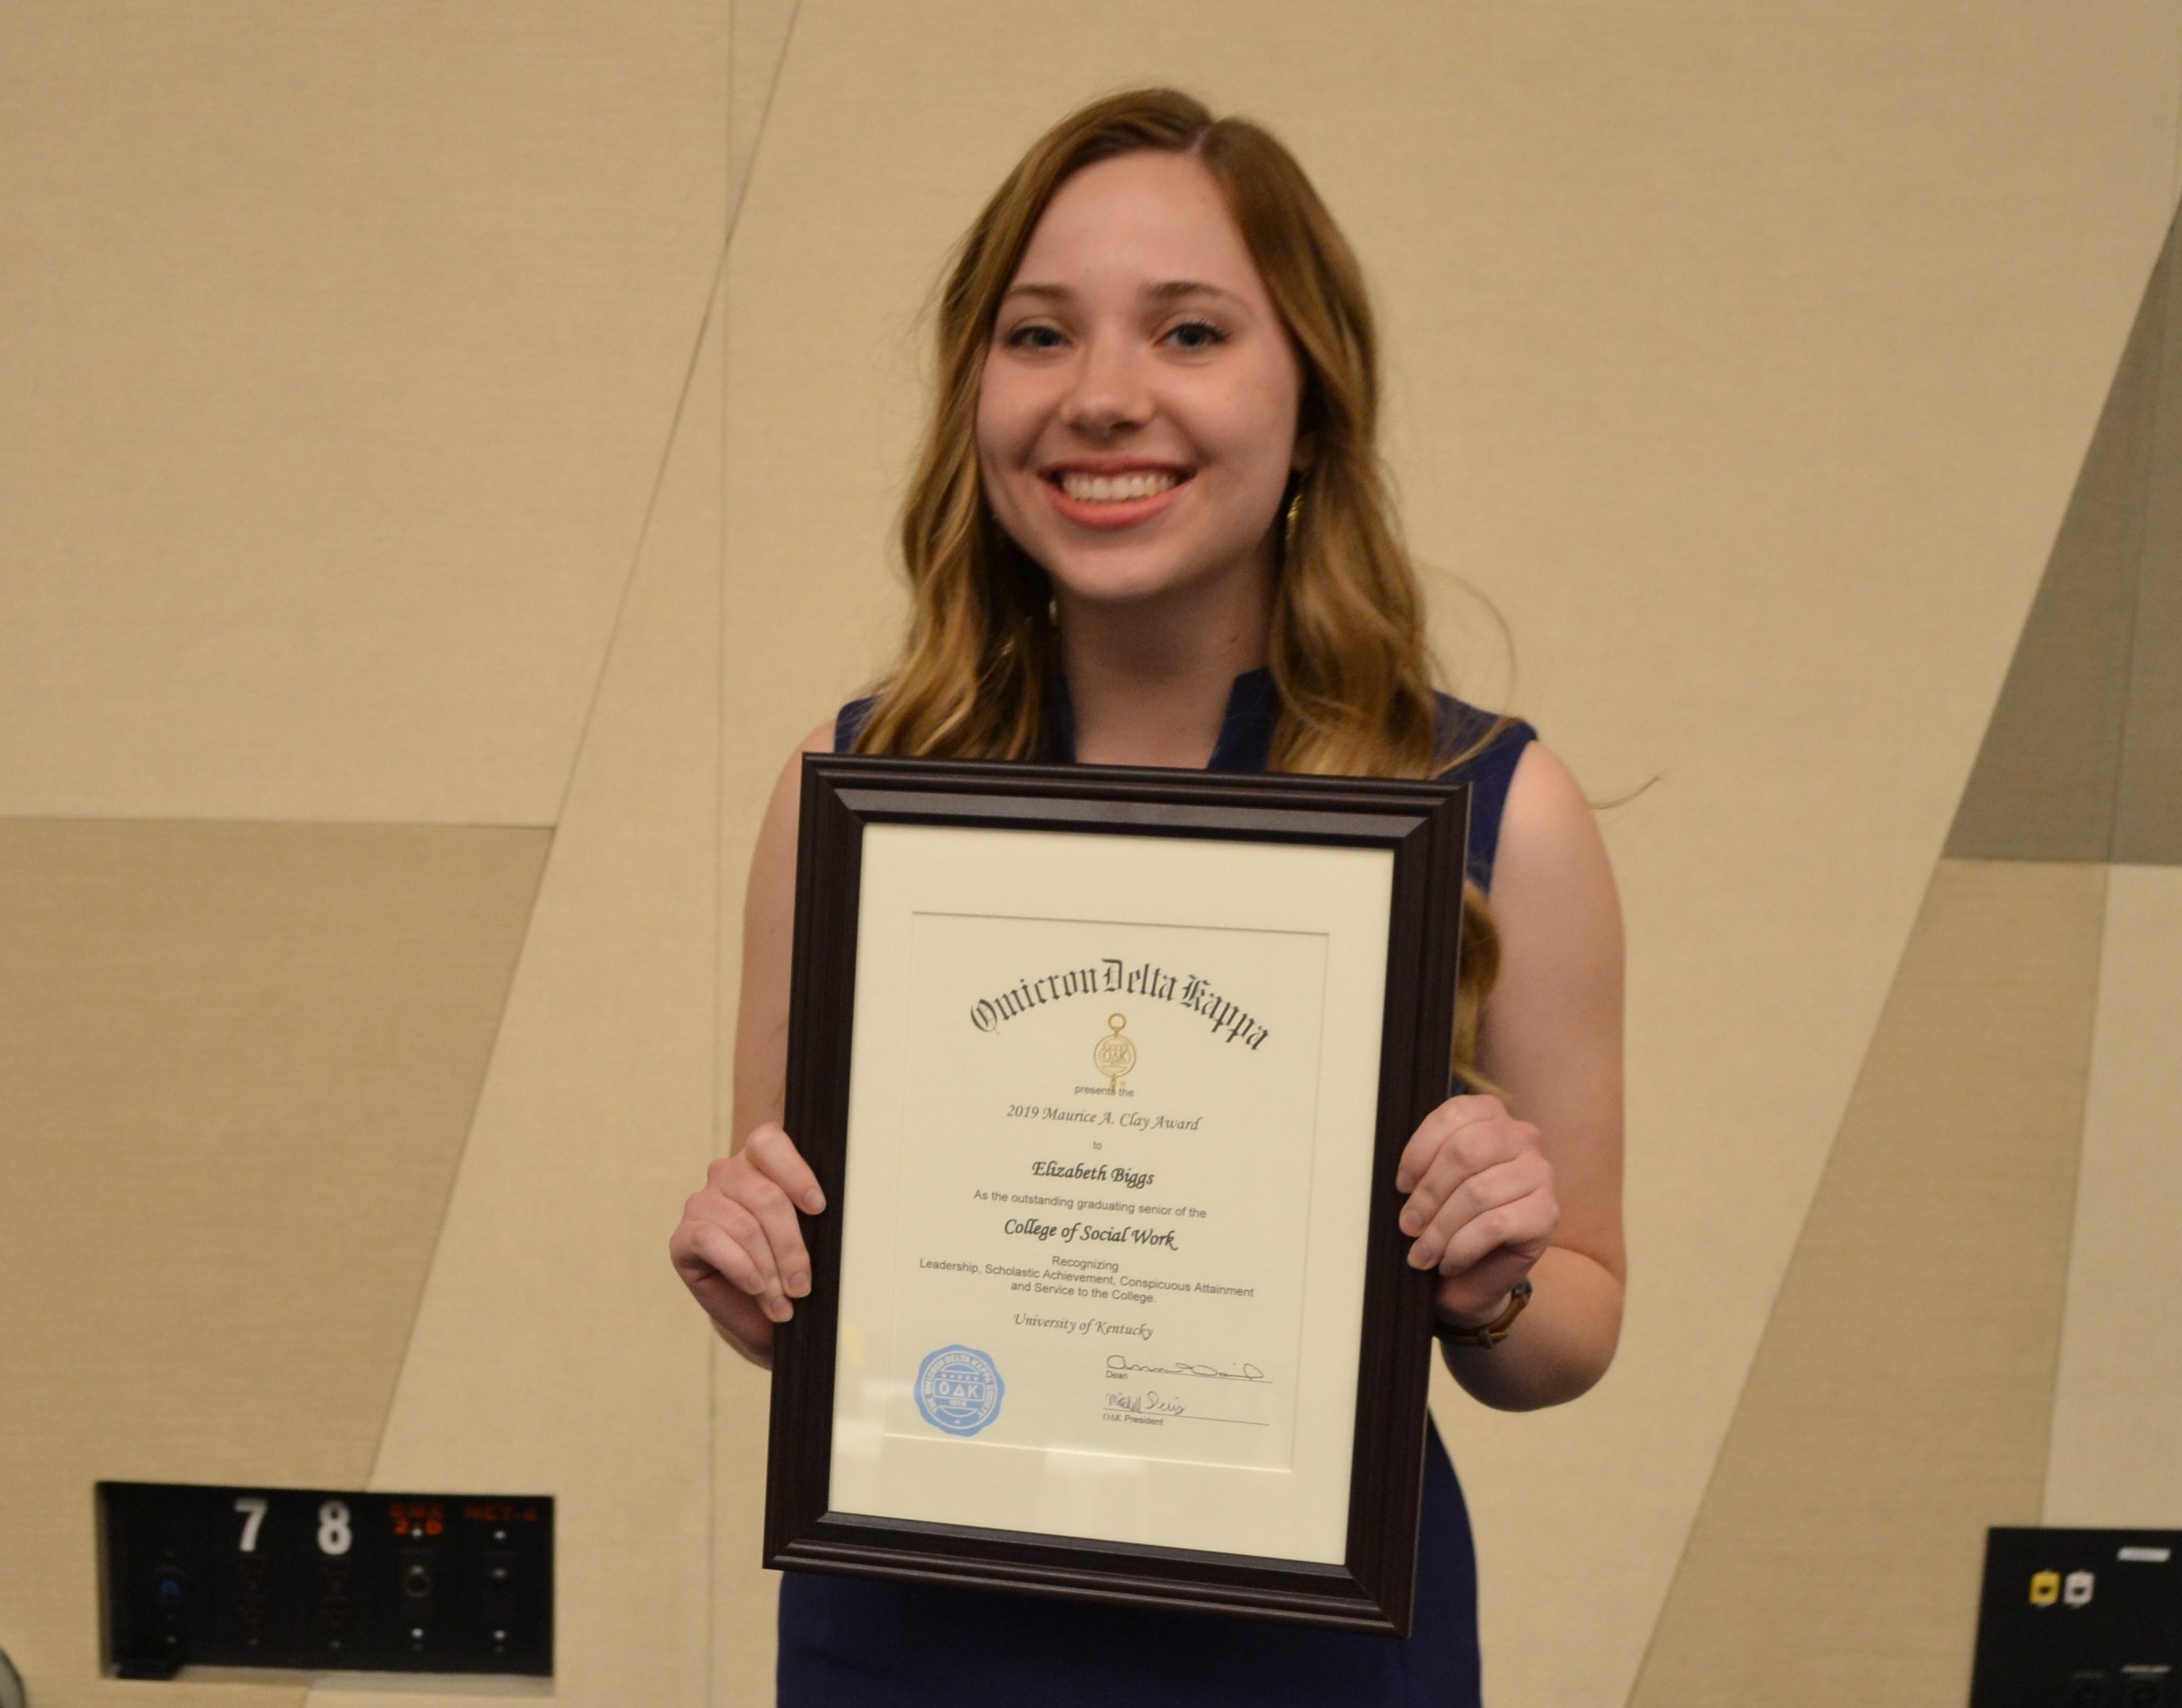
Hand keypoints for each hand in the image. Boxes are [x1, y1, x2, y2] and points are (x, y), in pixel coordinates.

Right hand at [669, 1123, 825, 1359]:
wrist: (755, 1309)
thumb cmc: (785, 1265)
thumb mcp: (806, 1238)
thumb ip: (811, 1221)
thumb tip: (829, 1227)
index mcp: (760, 1161)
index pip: (769, 1144)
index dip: (796, 1173)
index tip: (818, 1208)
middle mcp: (727, 1174)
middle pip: (767, 1197)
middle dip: (790, 1247)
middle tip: (802, 1286)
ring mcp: (702, 1203)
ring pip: (745, 1227)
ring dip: (768, 1271)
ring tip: (782, 1302)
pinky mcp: (683, 1236)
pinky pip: (711, 1242)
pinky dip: (740, 1268)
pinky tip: (755, 1287)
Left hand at [1393, 1094, 1558, 1327]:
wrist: (1476, 1273)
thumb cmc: (1451, 1219)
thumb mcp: (1433, 1182)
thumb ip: (1425, 1164)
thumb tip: (1405, 1182)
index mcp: (1491, 1114)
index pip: (1452, 1116)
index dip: (1419, 1152)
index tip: (1401, 1186)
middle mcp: (1522, 1136)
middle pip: (1464, 1153)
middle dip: (1428, 1195)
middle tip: (1408, 1226)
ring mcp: (1539, 1174)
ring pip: (1477, 1194)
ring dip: (1440, 1230)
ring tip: (1423, 1253)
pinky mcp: (1547, 1213)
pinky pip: (1493, 1225)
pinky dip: (1462, 1248)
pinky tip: (1449, 1262)